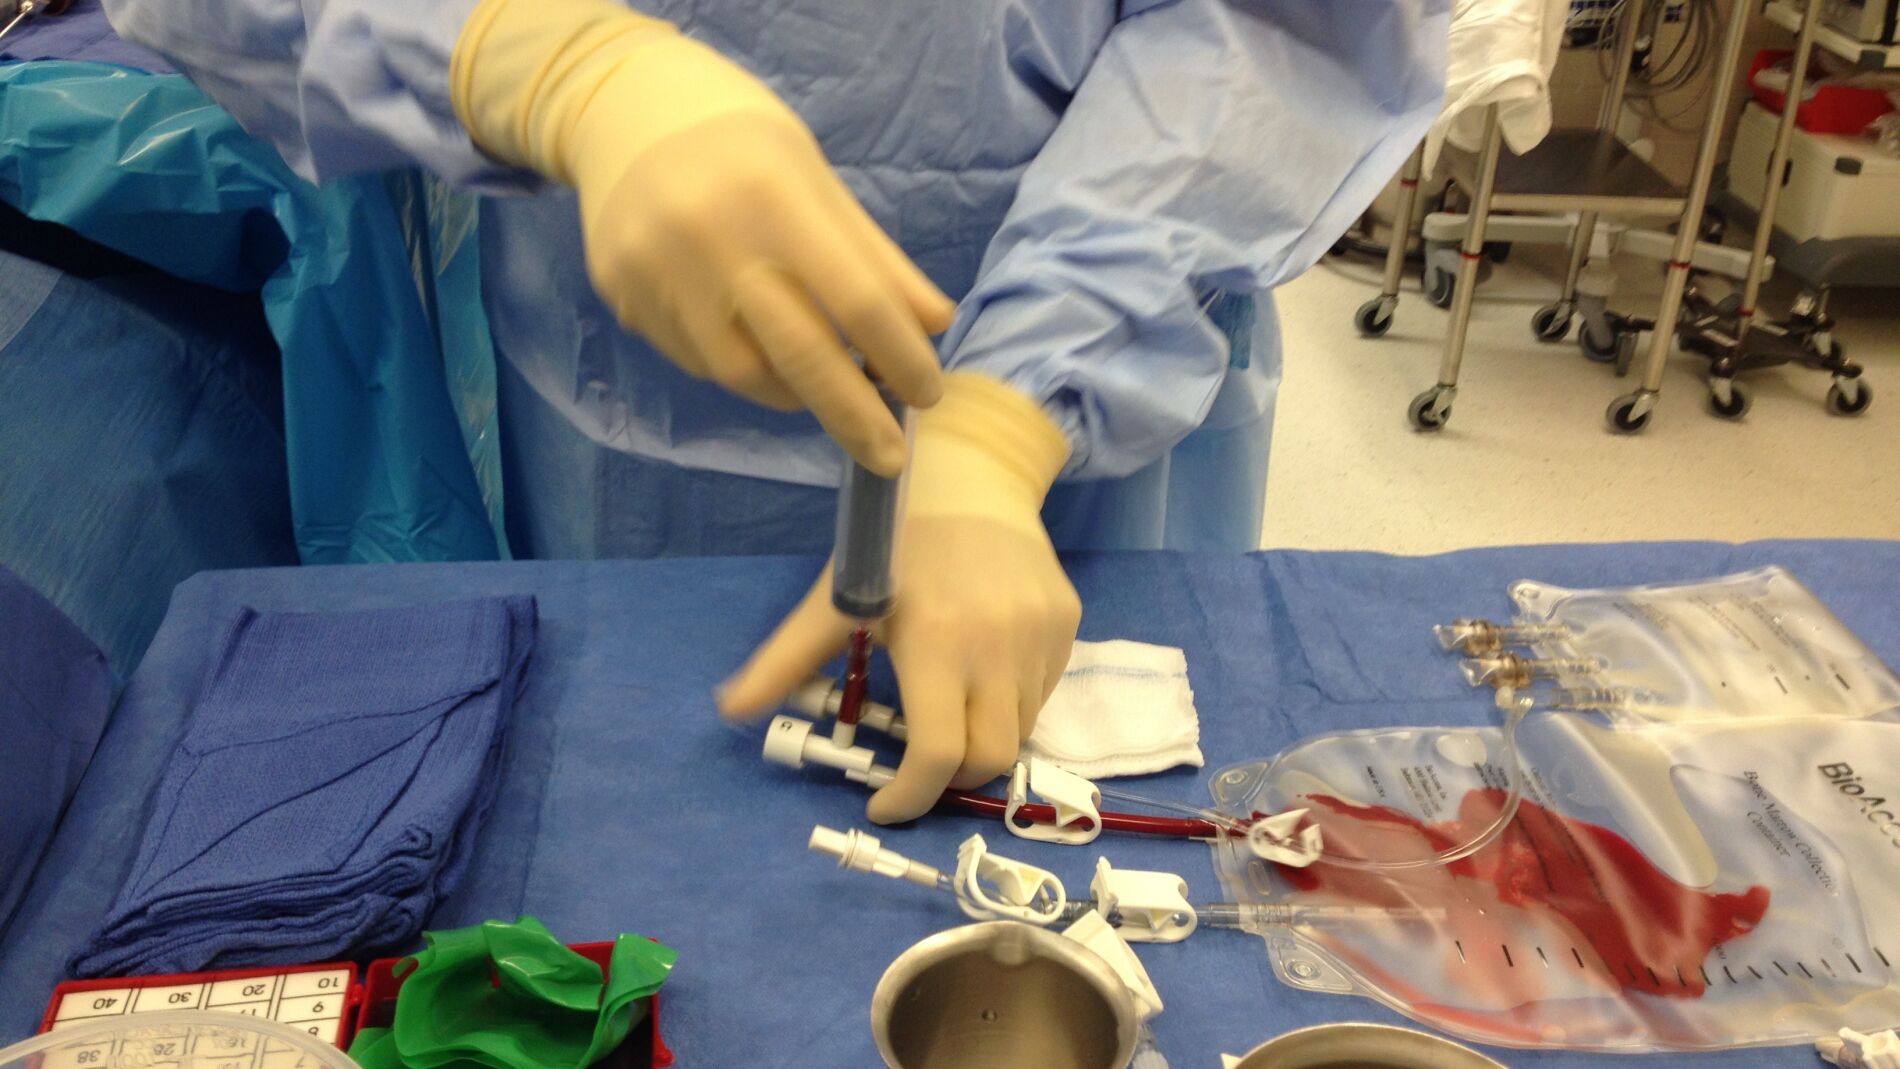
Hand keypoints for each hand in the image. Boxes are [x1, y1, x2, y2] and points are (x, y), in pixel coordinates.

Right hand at [581, 112, 951, 475]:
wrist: (621, 110)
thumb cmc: (741, 144)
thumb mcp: (816, 178)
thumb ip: (874, 257)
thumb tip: (932, 327)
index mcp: (772, 195)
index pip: (856, 300)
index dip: (901, 357)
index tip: (928, 394)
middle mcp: (709, 238)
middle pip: (800, 355)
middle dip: (855, 416)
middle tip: (891, 457)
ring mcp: (656, 274)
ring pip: (742, 374)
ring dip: (796, 394)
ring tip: (822, 389)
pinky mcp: (622, 298)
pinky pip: (698, 361)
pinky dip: (743, 368)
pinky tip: (755, 345)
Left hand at [719, 516, 1080, 822]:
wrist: (973, 478)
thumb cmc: (895, 542)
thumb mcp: (837, 598)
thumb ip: (786, 659)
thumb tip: (730, 710)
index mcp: (938, 640)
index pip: (938, 754)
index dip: (910, 796)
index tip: (884, 804)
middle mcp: (1000, 645)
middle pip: (988, 758)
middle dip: (950, 780)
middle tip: (919, 767)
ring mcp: (1043, 637)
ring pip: (1020, 729)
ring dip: (981, 739)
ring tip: (949, 707)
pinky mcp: (1067, 628)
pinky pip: (1041, 693)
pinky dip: (1008, 705)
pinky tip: (982, 670)